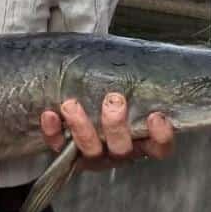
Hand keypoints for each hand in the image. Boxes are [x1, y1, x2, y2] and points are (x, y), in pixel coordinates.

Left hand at [40, 93, 173, 171]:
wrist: (78, 96)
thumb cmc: (109, 92)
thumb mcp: (127, 86)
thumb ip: (136, 80)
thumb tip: (143, 57)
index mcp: (141, 140)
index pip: (159, 148)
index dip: (160, 136)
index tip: (156, 116)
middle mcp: (118, 151)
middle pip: (121, 148)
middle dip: (115, 125)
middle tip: (113, 100)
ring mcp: (92, 154)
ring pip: (90, 149)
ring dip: (81, 126)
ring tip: (71, 104)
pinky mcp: (65, 151)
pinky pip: (58, 145)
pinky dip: (53, 131)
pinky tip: (49, 114)